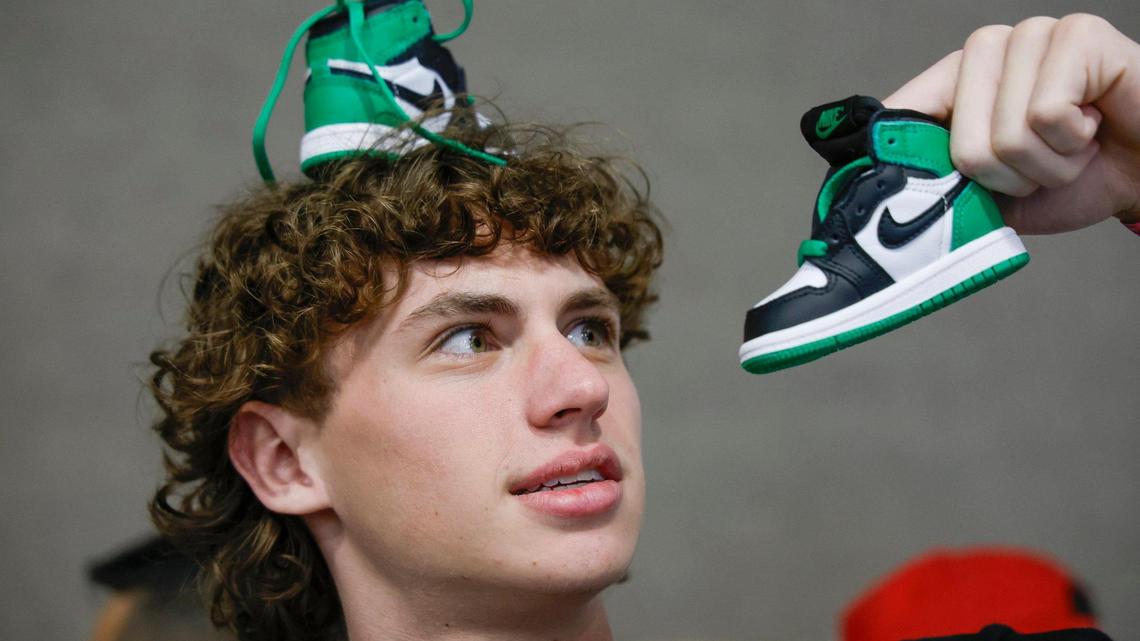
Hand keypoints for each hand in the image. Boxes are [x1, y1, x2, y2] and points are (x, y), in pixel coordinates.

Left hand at [884, 14, 1139, 233]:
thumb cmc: (1073, 179)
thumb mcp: (993, 197)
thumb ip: (943, 191)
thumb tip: (887, 197)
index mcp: (952, 84)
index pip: (898, 116)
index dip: (899, 159)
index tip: (894, 186)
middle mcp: (984, 51)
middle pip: (962, 147)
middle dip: (1011, 177)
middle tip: (1044, 163)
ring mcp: (1029, 35)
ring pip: (1006, 134)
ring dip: (1049, 163)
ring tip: (1072, 145)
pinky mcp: (1077, 34)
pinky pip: (1047, 113)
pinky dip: (1075, 141)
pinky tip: (1094, 124)